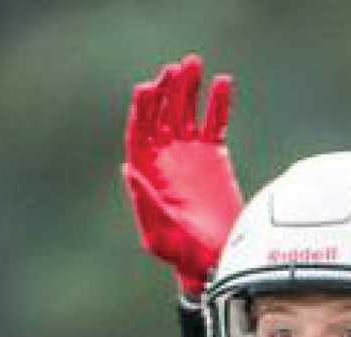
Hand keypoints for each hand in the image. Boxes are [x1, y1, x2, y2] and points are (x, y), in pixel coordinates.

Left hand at [123, 54, 242, 296]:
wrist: (212, 259)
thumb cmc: (181, 253)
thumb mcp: (157, 232)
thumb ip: (144, 201)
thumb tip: (127, 169)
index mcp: (146, 172)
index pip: (140, 132)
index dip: (143, 110)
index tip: (149, 89)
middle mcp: (165, 158)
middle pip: (162, 115)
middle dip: (167, 91)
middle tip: (175, 70)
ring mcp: (189, 154)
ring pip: (186, 112)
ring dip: (189, 87)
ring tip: (195, 63)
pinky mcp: (213, 156)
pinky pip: (215, 122)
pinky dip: (218, 103)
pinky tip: (222, 82)